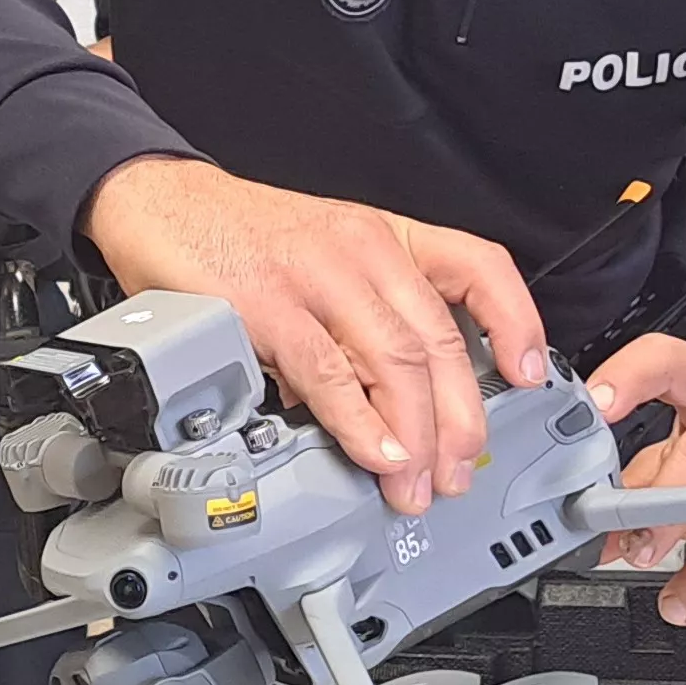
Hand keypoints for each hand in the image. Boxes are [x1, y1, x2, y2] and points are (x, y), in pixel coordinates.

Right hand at [84, 157, 545, 514]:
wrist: (157, 199)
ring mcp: (315, 276)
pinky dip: (357, 422)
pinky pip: (328, 372)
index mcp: (384, 238)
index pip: (477, 267)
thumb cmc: (239, 237)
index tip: (528, 374)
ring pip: (394, 361)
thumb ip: (362, 324)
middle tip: (457, 472)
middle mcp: (361, 250)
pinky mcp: (265, 305)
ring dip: (414, 435)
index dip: (515, 322)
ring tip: (415, 484)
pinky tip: (372, 453)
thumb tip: (387, 407)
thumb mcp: (325, 259)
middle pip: (438, 341)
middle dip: (459, 420)